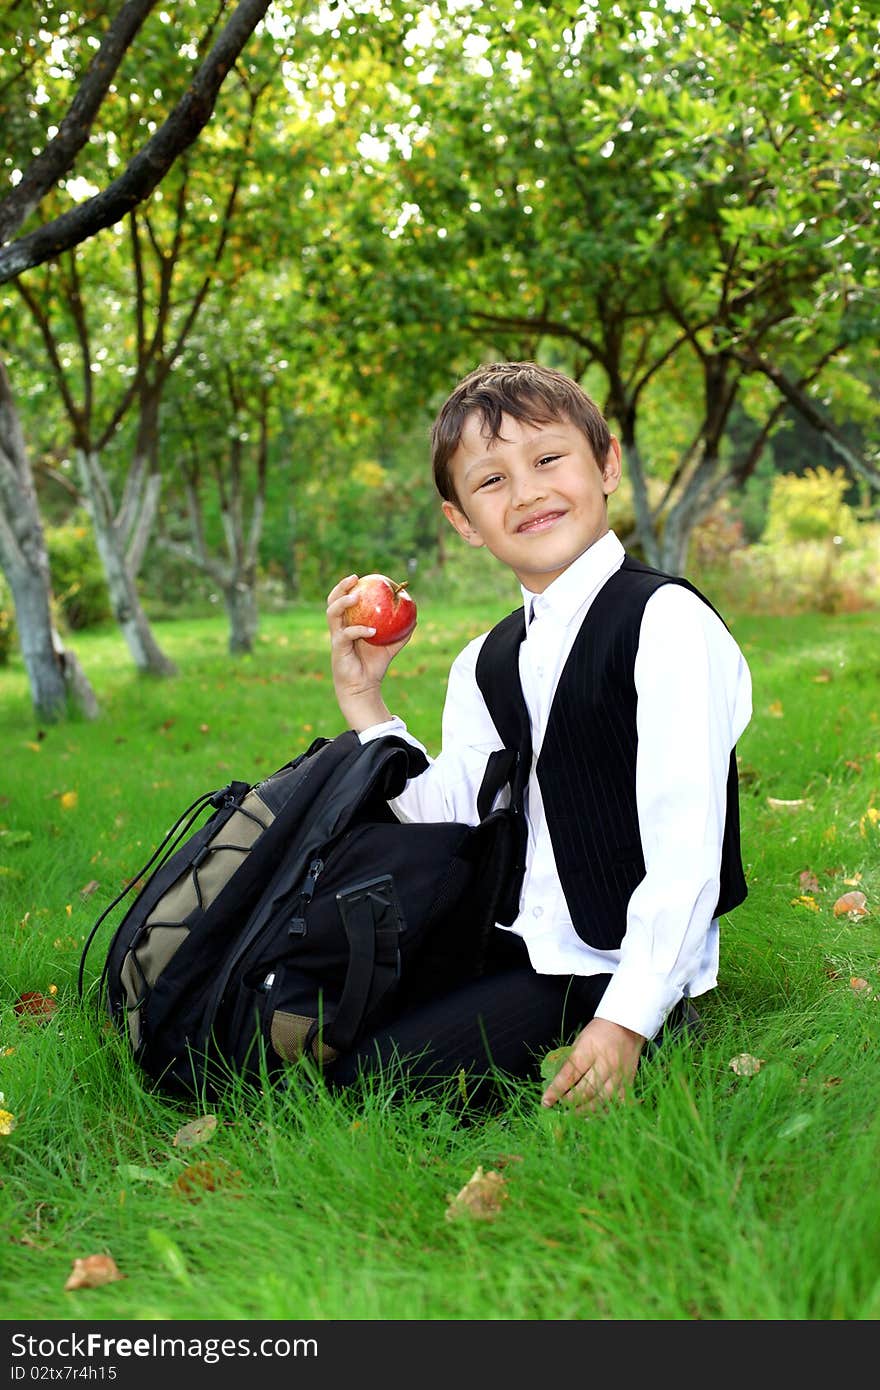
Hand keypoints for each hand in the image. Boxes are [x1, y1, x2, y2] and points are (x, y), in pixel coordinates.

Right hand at [326, 574, 413, 729]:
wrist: (364, 686)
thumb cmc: (374, 665)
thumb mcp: (391, 647)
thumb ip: (401, 633)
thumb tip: (416, 618)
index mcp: (348, 624)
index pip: (342, 600)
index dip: (346, 587)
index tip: (358, 576)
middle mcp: (339, 628)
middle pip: (332, 601)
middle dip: (340, 588)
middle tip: (353, 579)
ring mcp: (336, 637)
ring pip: (333, 614)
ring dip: (343, 603)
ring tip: (356, 596)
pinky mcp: (338, 649)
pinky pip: (346, 634)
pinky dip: (359, 630)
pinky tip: (372, 631)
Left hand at [540, 1018, 645, 1112]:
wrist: (627, 1027)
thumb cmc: (598, 1033)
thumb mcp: (580, 1040)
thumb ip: (571, 1062)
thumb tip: (557, 1085)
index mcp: (590, 1049)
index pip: (570, 1074)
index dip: (556, 1090)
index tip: (546, 1101)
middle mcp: (606, 1063)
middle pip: (587, 1090)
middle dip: (570, 1102)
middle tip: (559, 1109)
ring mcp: (619, 1075)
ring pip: (602, 1100)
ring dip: (585, 1111)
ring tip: (572, 1115)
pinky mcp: (628, 1082)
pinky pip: (617, 1103)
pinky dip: (604, 1111)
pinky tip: (593, 1115)